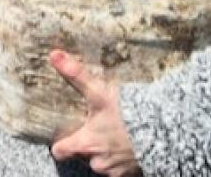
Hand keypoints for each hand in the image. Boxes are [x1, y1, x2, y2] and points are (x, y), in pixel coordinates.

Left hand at [50, 50, 139, 176]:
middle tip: (92, 127)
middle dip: (86, 143)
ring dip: (104, 150)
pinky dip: (121, 156)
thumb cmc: (129, 114)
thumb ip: (75, 74)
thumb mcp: (99, 92)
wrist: (167, 130)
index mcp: (85, 144)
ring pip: (101, 161)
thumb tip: (54, 55)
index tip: (63, 134)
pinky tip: (125, 141)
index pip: (60, 151)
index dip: (59, 143)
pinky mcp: (133, 171)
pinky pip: (120, 166)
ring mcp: (116, 169)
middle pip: (81, 156)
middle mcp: (98, 161)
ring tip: (111, 133)